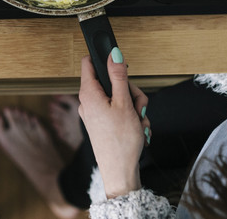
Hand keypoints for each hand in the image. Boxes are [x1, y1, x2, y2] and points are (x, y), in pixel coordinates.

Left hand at [78, 51, 148, 198]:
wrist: (120, 172)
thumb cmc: (121, 141)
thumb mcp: (124, 103)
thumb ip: (119, 76)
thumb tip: (113, 54)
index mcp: (88, 93)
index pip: (89, 62)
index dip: (105, 58)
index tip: (120, 62)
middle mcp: (88, 101)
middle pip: (111, 81)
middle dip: (130, 91)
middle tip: (137, 105)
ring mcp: (95, 113)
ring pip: (118, 96)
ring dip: (133, 106)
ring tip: (138, 121)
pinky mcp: (102, 123)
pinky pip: (118, 110)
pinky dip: (130, 117)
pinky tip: (136, 128)